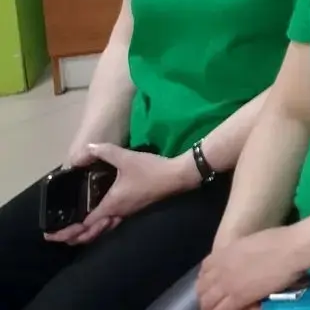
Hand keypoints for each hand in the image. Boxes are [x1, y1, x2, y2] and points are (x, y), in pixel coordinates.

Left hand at [48, 143, 193, 245]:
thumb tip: (82, 152)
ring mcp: (128, 214)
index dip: (67, 231)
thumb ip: (104, 151)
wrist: (178, 176)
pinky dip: (100, 227)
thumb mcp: (126, 157)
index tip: (52, 234)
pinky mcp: (135, 210)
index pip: (85, 224)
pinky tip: (98, 219)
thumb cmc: (151, 169)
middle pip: (92, 234)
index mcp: (112, 204)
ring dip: (87, 234)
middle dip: (73, 238)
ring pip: (103, 231)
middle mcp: (118, 214)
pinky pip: (112, 225)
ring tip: (75, 232)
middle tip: (58, 236)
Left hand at [198, 226, 306, 309]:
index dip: (206, 278)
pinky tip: (234, 309)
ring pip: (207, 302)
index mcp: (223, 253)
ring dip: (212, 306)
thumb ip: (239, 253)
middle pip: (201, 288)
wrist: (289, 249)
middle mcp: (220, 269)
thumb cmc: (277, 240)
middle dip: (206, 295)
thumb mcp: (249, 242)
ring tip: (221, 307)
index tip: (214, 283)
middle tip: (215, 299)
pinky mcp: (238, 298)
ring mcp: (227, 285)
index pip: (204, 270)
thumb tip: (241, 261)